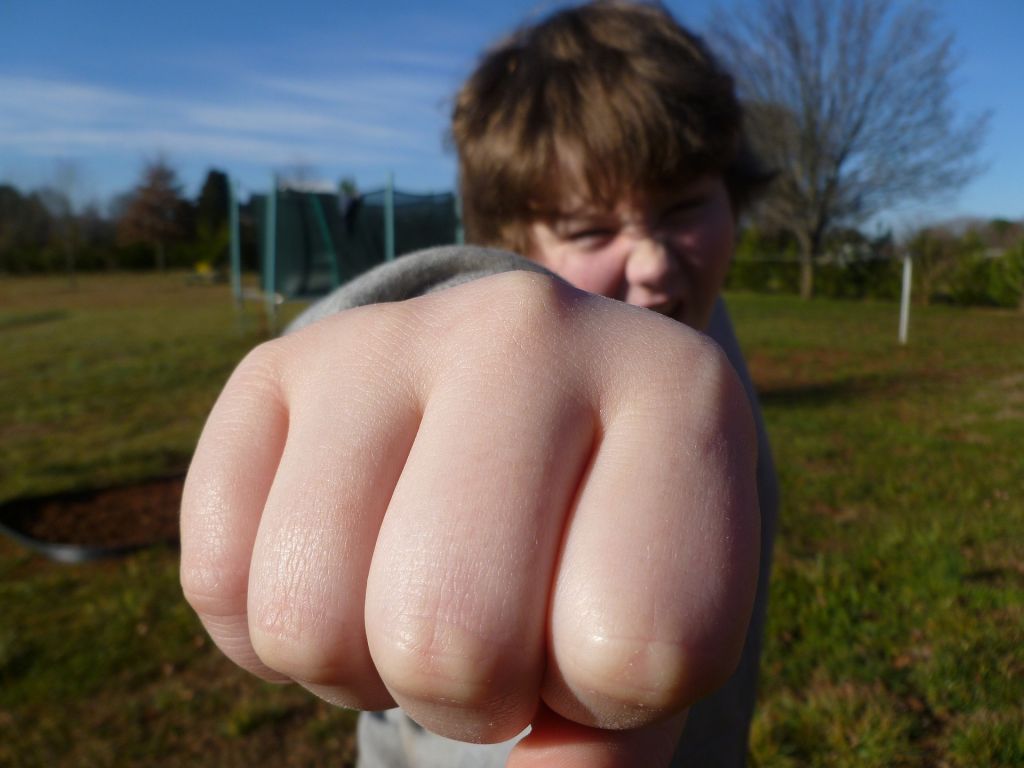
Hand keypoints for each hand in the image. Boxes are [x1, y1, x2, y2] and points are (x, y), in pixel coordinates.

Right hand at [180, 270, 759, 766]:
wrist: (538, 396)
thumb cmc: (608, 531)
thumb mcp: (664, 623)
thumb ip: (618, 731)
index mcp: (675, 392)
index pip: (636, 646)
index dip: (607, 695)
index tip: (598, 632)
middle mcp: (530, 332)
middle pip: (450, 635)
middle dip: (469, 695)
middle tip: (497, 637)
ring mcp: (392, 335)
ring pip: (308, 617)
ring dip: (362, 668)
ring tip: (418, 600)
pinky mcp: (280, 364)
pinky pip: (217, 577)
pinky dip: (267, 635)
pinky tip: (342, 571)